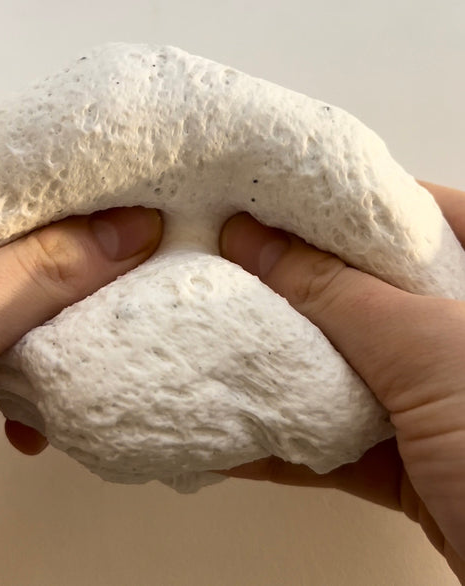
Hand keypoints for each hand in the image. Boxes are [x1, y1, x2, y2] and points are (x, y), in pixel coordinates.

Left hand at [0, 157, 161, 476]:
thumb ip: (32, 274)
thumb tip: (128, 230)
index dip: (57, 182)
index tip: (124, 190)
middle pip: (12, 247)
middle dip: (72, 264)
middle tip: (134, 259)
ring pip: (18, 308)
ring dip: (59, 335)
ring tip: (98, 341)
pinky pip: (6, 365)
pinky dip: (32, 391)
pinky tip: (36, 423)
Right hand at [219, 182, 464, 582]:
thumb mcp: (426, 350)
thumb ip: (336, 293)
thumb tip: (255, 242)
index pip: (420, 214)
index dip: (349, 203)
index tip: (283, 199)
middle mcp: (460, 335)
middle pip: (368, 290)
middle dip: (299, 280)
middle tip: (237, 257)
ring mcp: (436, 398)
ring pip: (343, 364)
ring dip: (279, 362)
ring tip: (217, 333)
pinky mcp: (409, 458)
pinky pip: (335, 437)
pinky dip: (283, 437)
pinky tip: (233, 428)